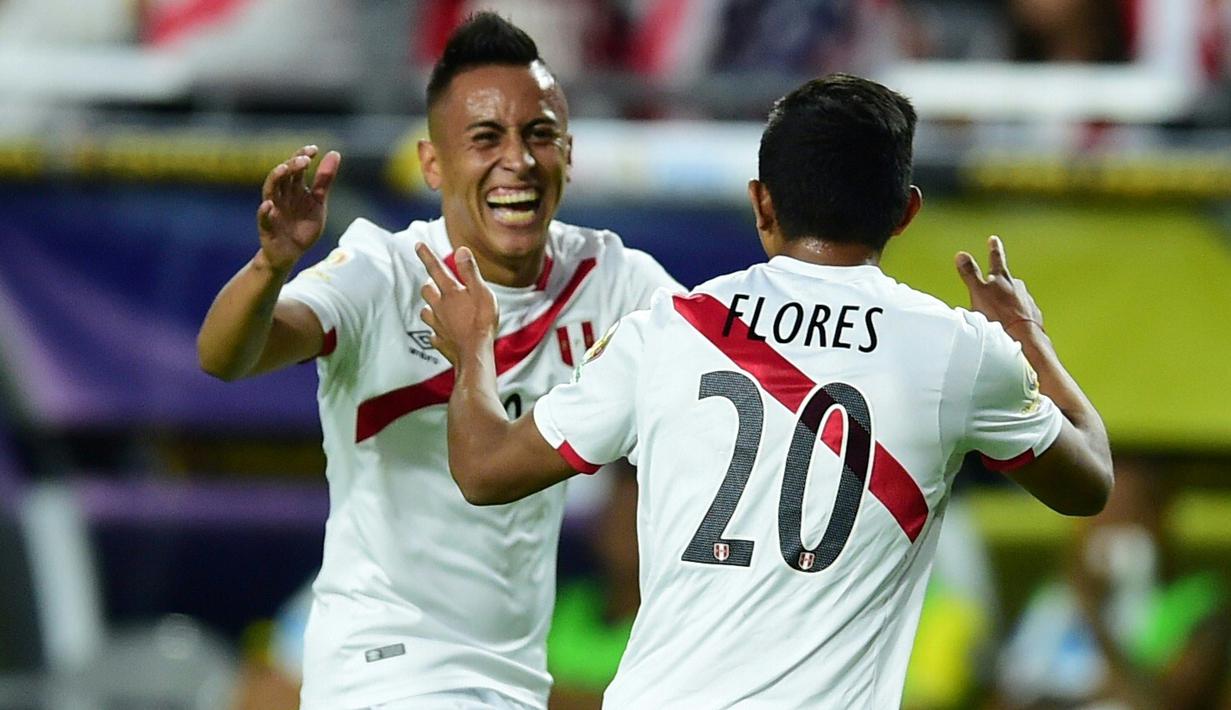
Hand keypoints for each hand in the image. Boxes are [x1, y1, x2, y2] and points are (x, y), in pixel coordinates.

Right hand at [255, 145, 340, 272]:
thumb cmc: (303, 225)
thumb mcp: (318, 202)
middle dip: (292, 165)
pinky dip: (265, 211)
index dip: (302, 155)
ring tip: (285, 169)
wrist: (291, 254)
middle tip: (305, 159)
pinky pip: (263, 218)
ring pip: (270, 190)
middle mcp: (281, 195)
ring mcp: (273, 210)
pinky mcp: (267, 227)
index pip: (296, 167)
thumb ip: (324, 180)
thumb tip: (335, 153)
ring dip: (276, 178)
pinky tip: (269, 205)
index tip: (314, 149)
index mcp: (294, 188)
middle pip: (283, 175)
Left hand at [416, 244, 498, 365]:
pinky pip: (433, 334)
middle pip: (427, 290)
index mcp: (451, 293)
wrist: (475, 353)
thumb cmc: (482, 322)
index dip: (427, 256)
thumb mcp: (482, 292)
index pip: (436, 269)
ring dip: (430, 306)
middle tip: (435, 281)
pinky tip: (442, 332)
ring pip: (426, 311)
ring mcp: (438, 325)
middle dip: (429, 283)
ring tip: (438, 306)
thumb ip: (470, 272)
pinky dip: (436, 330)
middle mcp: (440, 307)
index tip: (418, 245)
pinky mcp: (439, 341)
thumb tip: (461, 250)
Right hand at [955, 235, 1042, 335]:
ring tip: (1001, 310)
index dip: (994, 249)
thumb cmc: (999, 314)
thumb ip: (970, 273)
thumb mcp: (978, 292)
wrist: (1023, 336)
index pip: (996, 259)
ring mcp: (1027, 300)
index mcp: (1002, 279)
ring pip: (1016, 296)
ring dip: (1009, 301)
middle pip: (1008, 280)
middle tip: (995, 284)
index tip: (993, 239)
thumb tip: (961, 254)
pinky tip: (1012, 323)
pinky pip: (1023, 312)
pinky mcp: (1033, 316)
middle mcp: (1017, 286)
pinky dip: (1016, 315)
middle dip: (1001, 281)